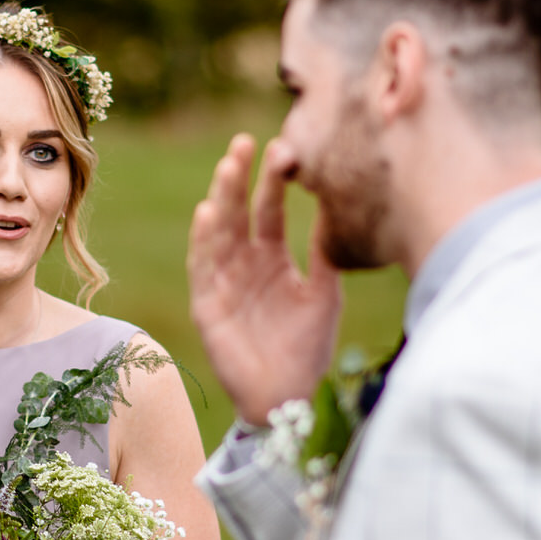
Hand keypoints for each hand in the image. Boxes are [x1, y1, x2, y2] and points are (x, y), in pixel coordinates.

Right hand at [188, 134, 342, 424]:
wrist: (288, 397)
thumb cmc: (307, 348)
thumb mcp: (324, 293)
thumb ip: (324, 253)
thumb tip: (338, 206)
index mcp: (272, 258)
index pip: (270, 209)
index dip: (274, 180)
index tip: (284, 147)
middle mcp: (244, 263)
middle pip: (239, 211)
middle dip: (240, 177)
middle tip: (245, 142)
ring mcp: (223, 282)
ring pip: (218, 232)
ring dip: (221, 199)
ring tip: (228, 168)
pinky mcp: (207, 305)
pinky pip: (203, 267)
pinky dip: (204, 241)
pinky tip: (209, 214)